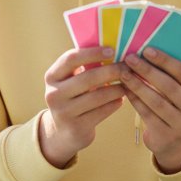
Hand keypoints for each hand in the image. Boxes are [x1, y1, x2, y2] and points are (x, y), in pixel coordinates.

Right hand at [38, 47, 124, 167]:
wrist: (63, 132)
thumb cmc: (73, 97)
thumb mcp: (70, 81)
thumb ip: (84, 66)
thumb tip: (115, 48)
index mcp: (52, 76)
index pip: (71, 58)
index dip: (93, 52)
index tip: (112, 50)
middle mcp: (53, 94)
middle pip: (88, 77)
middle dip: (111, 70)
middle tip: (127, 67)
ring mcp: (64, 112)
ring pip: (98, 96)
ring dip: (117, 88)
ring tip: (128, 83)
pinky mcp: (77, 127)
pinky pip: (102, 111)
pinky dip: (115, 103)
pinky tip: (122, 99)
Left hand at [121, 47, 180, 173]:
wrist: (176, 142)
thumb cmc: (174, 106)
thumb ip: (171, 75)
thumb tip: (147, 50)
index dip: (165, 60)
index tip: (146, 49)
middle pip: (170, 87)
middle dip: (148, 71)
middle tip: (130, 59)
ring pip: (156, 102)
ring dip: (138, 85)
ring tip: (123, 73)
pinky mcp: (166, 136)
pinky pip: (147, 114)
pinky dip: (135, 100)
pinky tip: (125, 89)